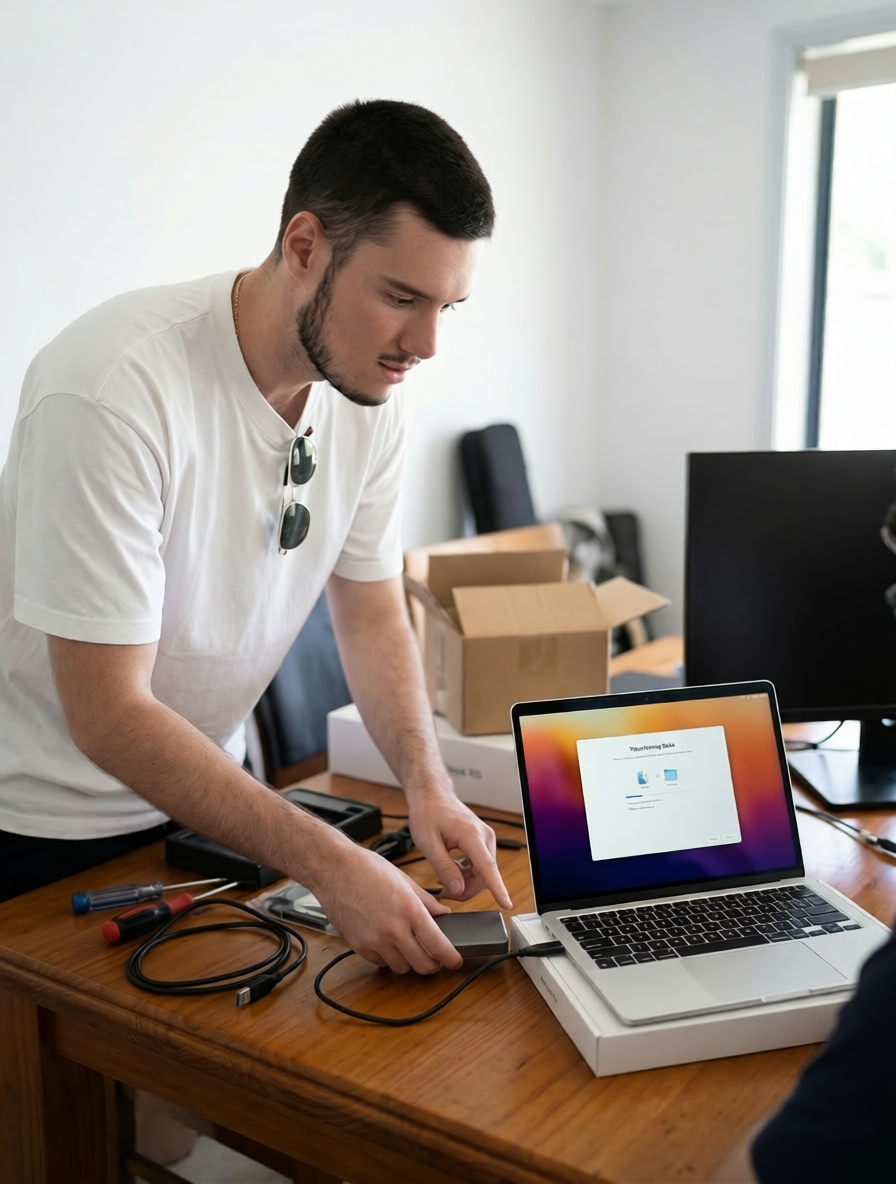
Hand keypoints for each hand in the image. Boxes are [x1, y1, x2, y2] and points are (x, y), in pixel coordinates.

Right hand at [311, 841, 463, 973]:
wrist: (333, 869)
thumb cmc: (367, 868)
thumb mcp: (404, 880)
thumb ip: (426, 901)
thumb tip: (443, 915)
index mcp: (409, 909)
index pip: (438, 945)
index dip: (450, 958)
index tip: (454, 961)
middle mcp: (393, 929)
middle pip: (422, 965)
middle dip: (432, 965)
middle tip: (435, 958)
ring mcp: (374, 940)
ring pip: (401, 968)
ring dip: (409, 961)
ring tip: (409, 946)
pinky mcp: (358, 946)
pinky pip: (380, 962)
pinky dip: (388, 957)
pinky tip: (388, 942)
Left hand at [406, 788, 512, 908]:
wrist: (432, 795)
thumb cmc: (428, 813)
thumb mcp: (427, 843)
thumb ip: (444, 867)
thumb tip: (458, 889)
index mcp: (471, 835)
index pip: (487, 867)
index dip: (497, 888)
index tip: (506, 904)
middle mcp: (484, 836)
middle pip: (485, 876)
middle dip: (467, 890)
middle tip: (445, 893)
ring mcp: (486, 838)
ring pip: (483, 873)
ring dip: (467, 883)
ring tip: (445, 882)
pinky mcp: (483, 841)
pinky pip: (481, 866)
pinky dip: (468, 874)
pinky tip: (453, 872)